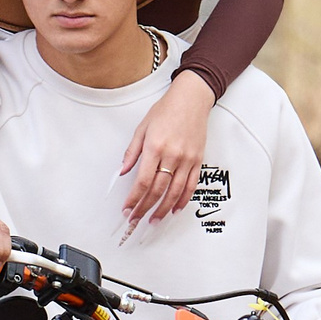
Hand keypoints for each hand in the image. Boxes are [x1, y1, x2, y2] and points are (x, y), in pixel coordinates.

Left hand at [120, 71, 213, 229]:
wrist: (191, 99)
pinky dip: (183, 199)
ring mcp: (187, 159)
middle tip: (136, 220)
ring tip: (154, 220)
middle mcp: (172, 155)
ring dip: (163, 209)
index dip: (134, 199)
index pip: (142, 181)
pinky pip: (191, 185)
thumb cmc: (167, 110)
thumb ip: (132, 152)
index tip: (127, 209)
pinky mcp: (198, 160)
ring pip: (175, 192)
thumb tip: (123, 171)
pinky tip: (175, 208)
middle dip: (145, 208)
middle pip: (157, 190)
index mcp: (155, 147)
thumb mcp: (142, 128)